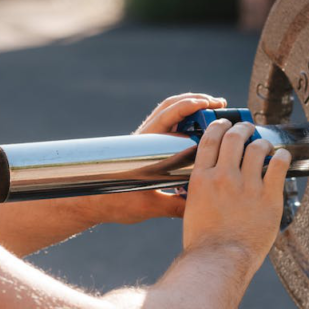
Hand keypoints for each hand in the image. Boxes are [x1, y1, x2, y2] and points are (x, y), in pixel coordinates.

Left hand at [82, 93, 227, 224]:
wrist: (90, 204)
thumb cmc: (113, 203)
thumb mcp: (149, 206)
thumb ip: (175, 207)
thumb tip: (201, 207)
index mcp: (146, 145)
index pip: (169, 115)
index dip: (191, 106)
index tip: (211, 105)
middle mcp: (145, 138)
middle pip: (170, 106)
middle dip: (195, 101)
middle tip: (218, 103)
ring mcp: (144, 140)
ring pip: (168, 113)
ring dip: (189, 108)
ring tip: (211, 109)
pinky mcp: (145, 147)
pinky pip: (166, 125)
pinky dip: (183, 120)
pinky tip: (198, 129)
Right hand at [182, 120, 291, 264]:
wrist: (219, 261)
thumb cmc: (204, 241)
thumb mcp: (192, 206)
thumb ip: (201, 188)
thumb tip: (207, 178)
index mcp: (201, 178)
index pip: (210, 139)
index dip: (219, 126)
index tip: (224, 124)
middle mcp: (223, 177)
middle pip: (234, 138)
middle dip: (242, 128)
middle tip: (247, 128)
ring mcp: (247, 186)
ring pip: (257, 148)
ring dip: (262, 142)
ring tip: (264, 145)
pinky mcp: (268, 197)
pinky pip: (279, 165)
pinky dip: (281, 156)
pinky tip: (282, 157)